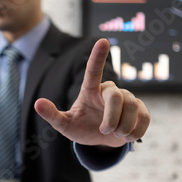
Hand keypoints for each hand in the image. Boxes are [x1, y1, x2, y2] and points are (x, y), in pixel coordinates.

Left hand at [34, 38, 149, 147]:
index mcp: (90, 90)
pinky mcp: (141, 109)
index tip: (102, 41)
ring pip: (133, 108)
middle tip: (104, 131)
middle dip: (112, 118)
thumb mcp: (65, 124)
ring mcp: (128, 98)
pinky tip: (127, 135)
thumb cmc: (81, 128)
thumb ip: (52, 114)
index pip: (93, 71)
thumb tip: (37, 103)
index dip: (98, 56)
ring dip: (123, 127)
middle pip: (117, 96)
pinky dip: (135, 132)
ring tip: (116, 134)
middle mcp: (110, 90)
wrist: (102, 140)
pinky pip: (144, 118)